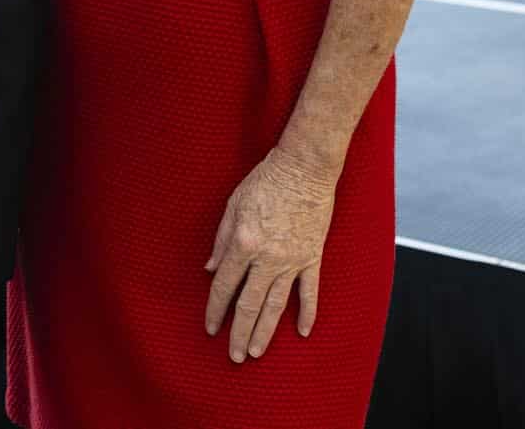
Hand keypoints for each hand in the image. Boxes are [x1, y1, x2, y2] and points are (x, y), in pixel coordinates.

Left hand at [204, 145, 338, 362]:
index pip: (225, 286)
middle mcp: (268, 258)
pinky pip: (310, 292)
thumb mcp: (233, 205)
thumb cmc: (265, 181)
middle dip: (240, 332)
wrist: (305, 169)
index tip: (210, 328)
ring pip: (277, 305)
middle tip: (234, 356)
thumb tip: (212, 270)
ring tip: (257, 352)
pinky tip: (303, 332)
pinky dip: (307, 313)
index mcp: (244, 243)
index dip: (215, 309)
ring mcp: (293, 260)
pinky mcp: (313, 258)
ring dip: (266, 331)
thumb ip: (221, 240)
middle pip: (250, 304)